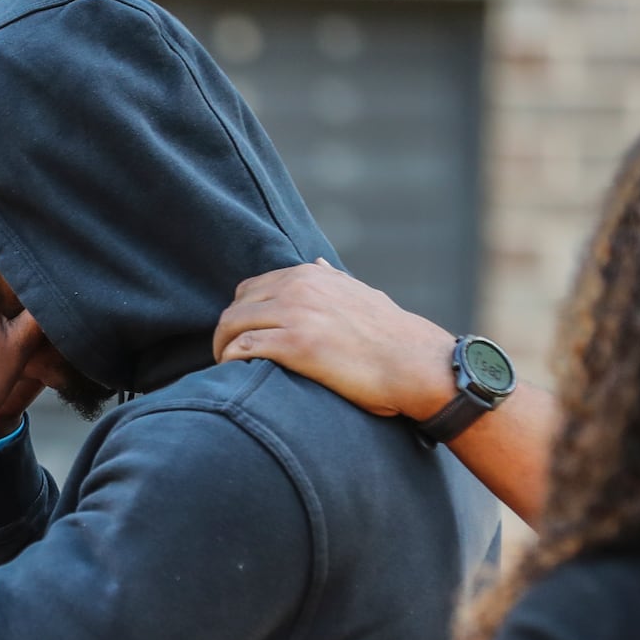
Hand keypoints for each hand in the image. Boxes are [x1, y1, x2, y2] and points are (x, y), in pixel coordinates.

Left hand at [214, 261, 458, 421]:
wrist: (416, 364)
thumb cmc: (391, 336)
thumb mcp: (361, 294)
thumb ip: (333, 279)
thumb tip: (317, 262)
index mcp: (310, 275)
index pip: (251, 288)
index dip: (242, 315)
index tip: (243, 337)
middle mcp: (298, 288)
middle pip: (236, 306)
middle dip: (227, 332)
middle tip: (229, 358)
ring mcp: (295, 314)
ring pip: (232, 325)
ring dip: (223, 349)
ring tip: (227, 370)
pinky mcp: (295, 346)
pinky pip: (243, 347)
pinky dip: (230, 361)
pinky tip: (233, 376)